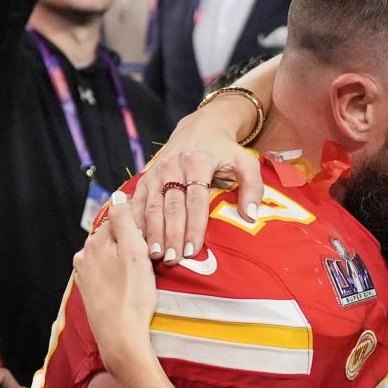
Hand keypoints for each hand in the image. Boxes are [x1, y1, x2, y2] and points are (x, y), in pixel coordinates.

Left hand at [74, 192, 157, 377]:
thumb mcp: (135, 252)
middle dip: (132, 239)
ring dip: (126, 256)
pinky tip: (132, 281)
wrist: (121, 338)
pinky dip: (120, 271)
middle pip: (114, 236)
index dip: (141, 222)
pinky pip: (108, 271)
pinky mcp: (90, 291)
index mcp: (95, 242)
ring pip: (111, 254)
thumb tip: (118, 196)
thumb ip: (125, 221)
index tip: (158, 229)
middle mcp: (85, 256)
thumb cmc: (132, 296)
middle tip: (155, 251)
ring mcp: (85, 275)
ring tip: (146, 268)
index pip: (120, 217)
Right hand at [135, 56, 279, 264]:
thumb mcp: (245, 162)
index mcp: (198, 162)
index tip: (192, 250)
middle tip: (172, 260)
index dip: (193, 227)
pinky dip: (135, 221)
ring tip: (154, 255)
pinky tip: (135, 240)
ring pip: (151, 205)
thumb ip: (253, 188)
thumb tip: (250, 216)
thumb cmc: (225, 150)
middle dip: (171, 235)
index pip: (196, 201)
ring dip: (152, 232)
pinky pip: (137, 201)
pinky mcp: (146, 176)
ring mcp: (157, 171)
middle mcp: (173, 166)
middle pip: (171, 206)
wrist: (201, 127)